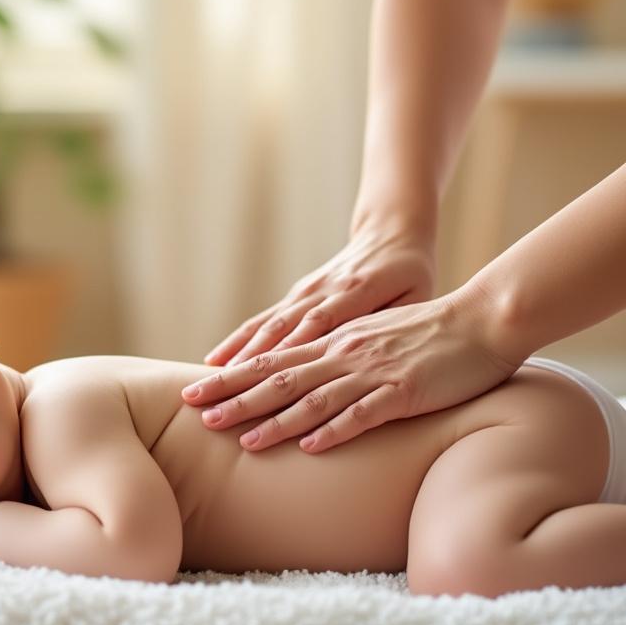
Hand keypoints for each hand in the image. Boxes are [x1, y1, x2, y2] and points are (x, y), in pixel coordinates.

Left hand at [183, 290, 522, 452]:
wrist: (481, 321)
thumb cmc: (429, 335)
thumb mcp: (372, 340)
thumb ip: (338, 357)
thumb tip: (302, 381)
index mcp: (337, 342)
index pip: (272, 360)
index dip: (232, 377)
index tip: (195, 392)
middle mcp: (346, 354)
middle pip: (281, 378)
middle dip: (236, 397)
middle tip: (196, 413)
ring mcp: (374, 372)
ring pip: (315, 399)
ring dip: (276, 420)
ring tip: (241, 440)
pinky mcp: (404, 391)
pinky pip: (364, 413)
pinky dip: (335, 430)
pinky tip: (310, 446)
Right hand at [205, 232, 435, 366]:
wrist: (391, 232)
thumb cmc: (411, 273)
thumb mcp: (417, 293)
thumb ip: (395, 322)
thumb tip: (380, 356)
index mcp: (356, 293)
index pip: (317, 326)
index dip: (291, 353)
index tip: (265, 383)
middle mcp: (322, 291)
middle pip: (280, 331)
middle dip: (249, 365)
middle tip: (222, 392)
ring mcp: (305, 292)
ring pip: (265, 326)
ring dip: (236, 355)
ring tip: (208, 381)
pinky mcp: (297, 294)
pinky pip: (263, 320)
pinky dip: (239, 341)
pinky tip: (216, 361)